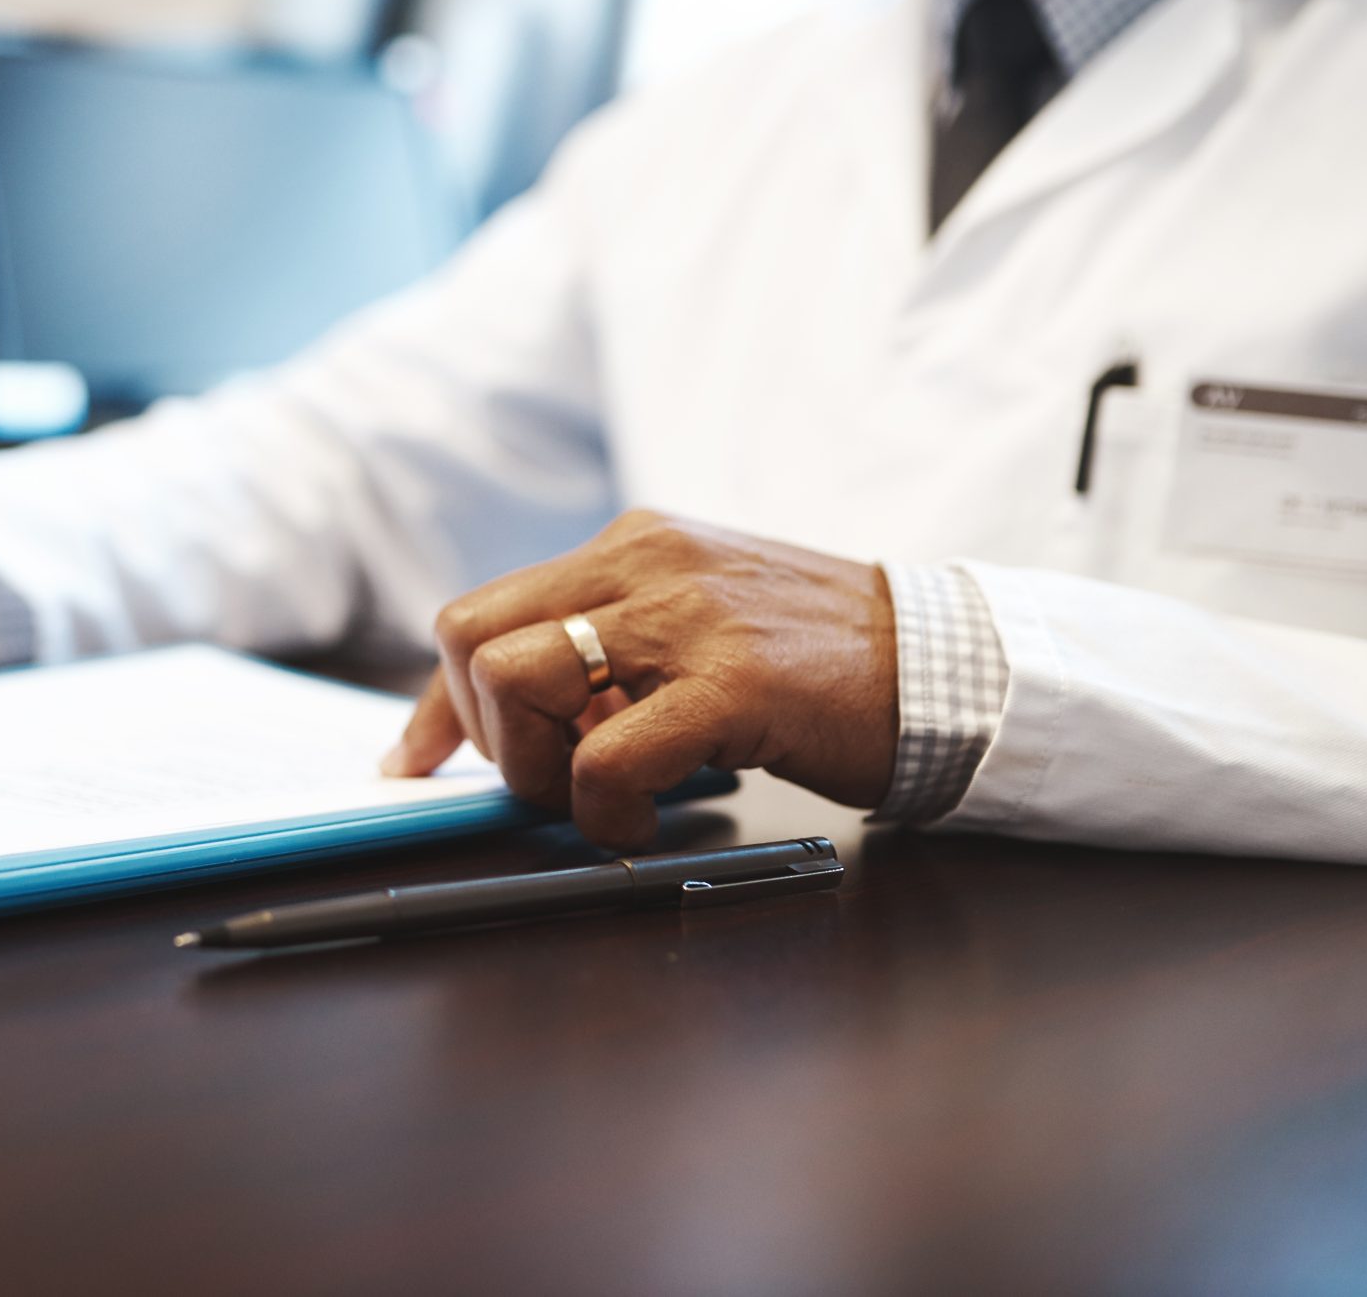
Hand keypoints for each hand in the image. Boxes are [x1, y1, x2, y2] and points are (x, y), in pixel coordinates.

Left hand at [381, 510, 899, 850]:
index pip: (483, 612)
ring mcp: (685, 616)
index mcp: (632, 544)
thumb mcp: (702, 625)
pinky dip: (602, 807)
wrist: (949, 666)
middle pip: (471, 636)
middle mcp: (645, 561)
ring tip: (600, 796)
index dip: (436, 702)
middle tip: (546, 782)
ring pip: (516, 681)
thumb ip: (618, 649)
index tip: (416, 761)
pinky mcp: (730, 681)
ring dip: (533, 766)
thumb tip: (530, 721)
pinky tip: (642, 820)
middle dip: (483, 732)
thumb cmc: (823, 661)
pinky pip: (607, 755)